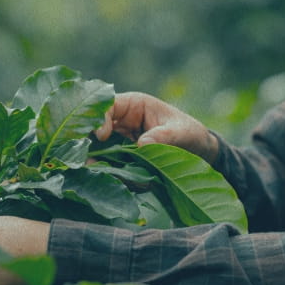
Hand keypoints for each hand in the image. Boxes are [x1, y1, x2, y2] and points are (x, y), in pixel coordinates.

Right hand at [95, 91, 218, 162]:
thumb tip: (142, 145)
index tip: (102, 136)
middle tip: (85, 158)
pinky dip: (106, 170)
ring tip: (95, 172)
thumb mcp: (181, 133)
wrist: (198, 151)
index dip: (100, 117)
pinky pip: (106, 161)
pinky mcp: (121, 156)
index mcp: (134, 105)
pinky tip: (110, 179)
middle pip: (94, 125)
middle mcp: (122, 119)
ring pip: (97, 146)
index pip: (108, 105)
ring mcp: (119, 138)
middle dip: (88, 140)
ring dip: (94, 158)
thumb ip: (163, 137)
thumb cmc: (190, 133)